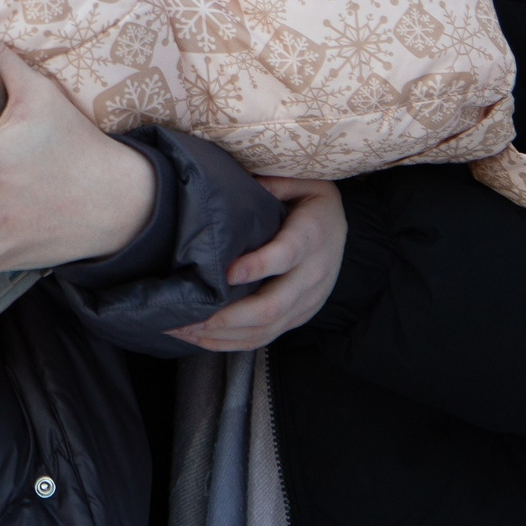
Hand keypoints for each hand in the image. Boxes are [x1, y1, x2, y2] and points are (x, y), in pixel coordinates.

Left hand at [168, 177, 344, 352]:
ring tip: (182, 329)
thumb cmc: (313, 203)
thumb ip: (273, 184)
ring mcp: (307, 302)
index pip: (286, 255)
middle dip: (226, 317)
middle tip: (187, 315)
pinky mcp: (298, 317)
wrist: (343, 229)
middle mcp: (312, 276)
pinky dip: (230, 343)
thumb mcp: (302, 182)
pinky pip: (264, 338)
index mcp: (312, 236)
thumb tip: (238, 185)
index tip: (226, 274)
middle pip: (271, 307)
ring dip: (221, 334)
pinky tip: (200, 338)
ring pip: (265, 330)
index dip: (257, 267)